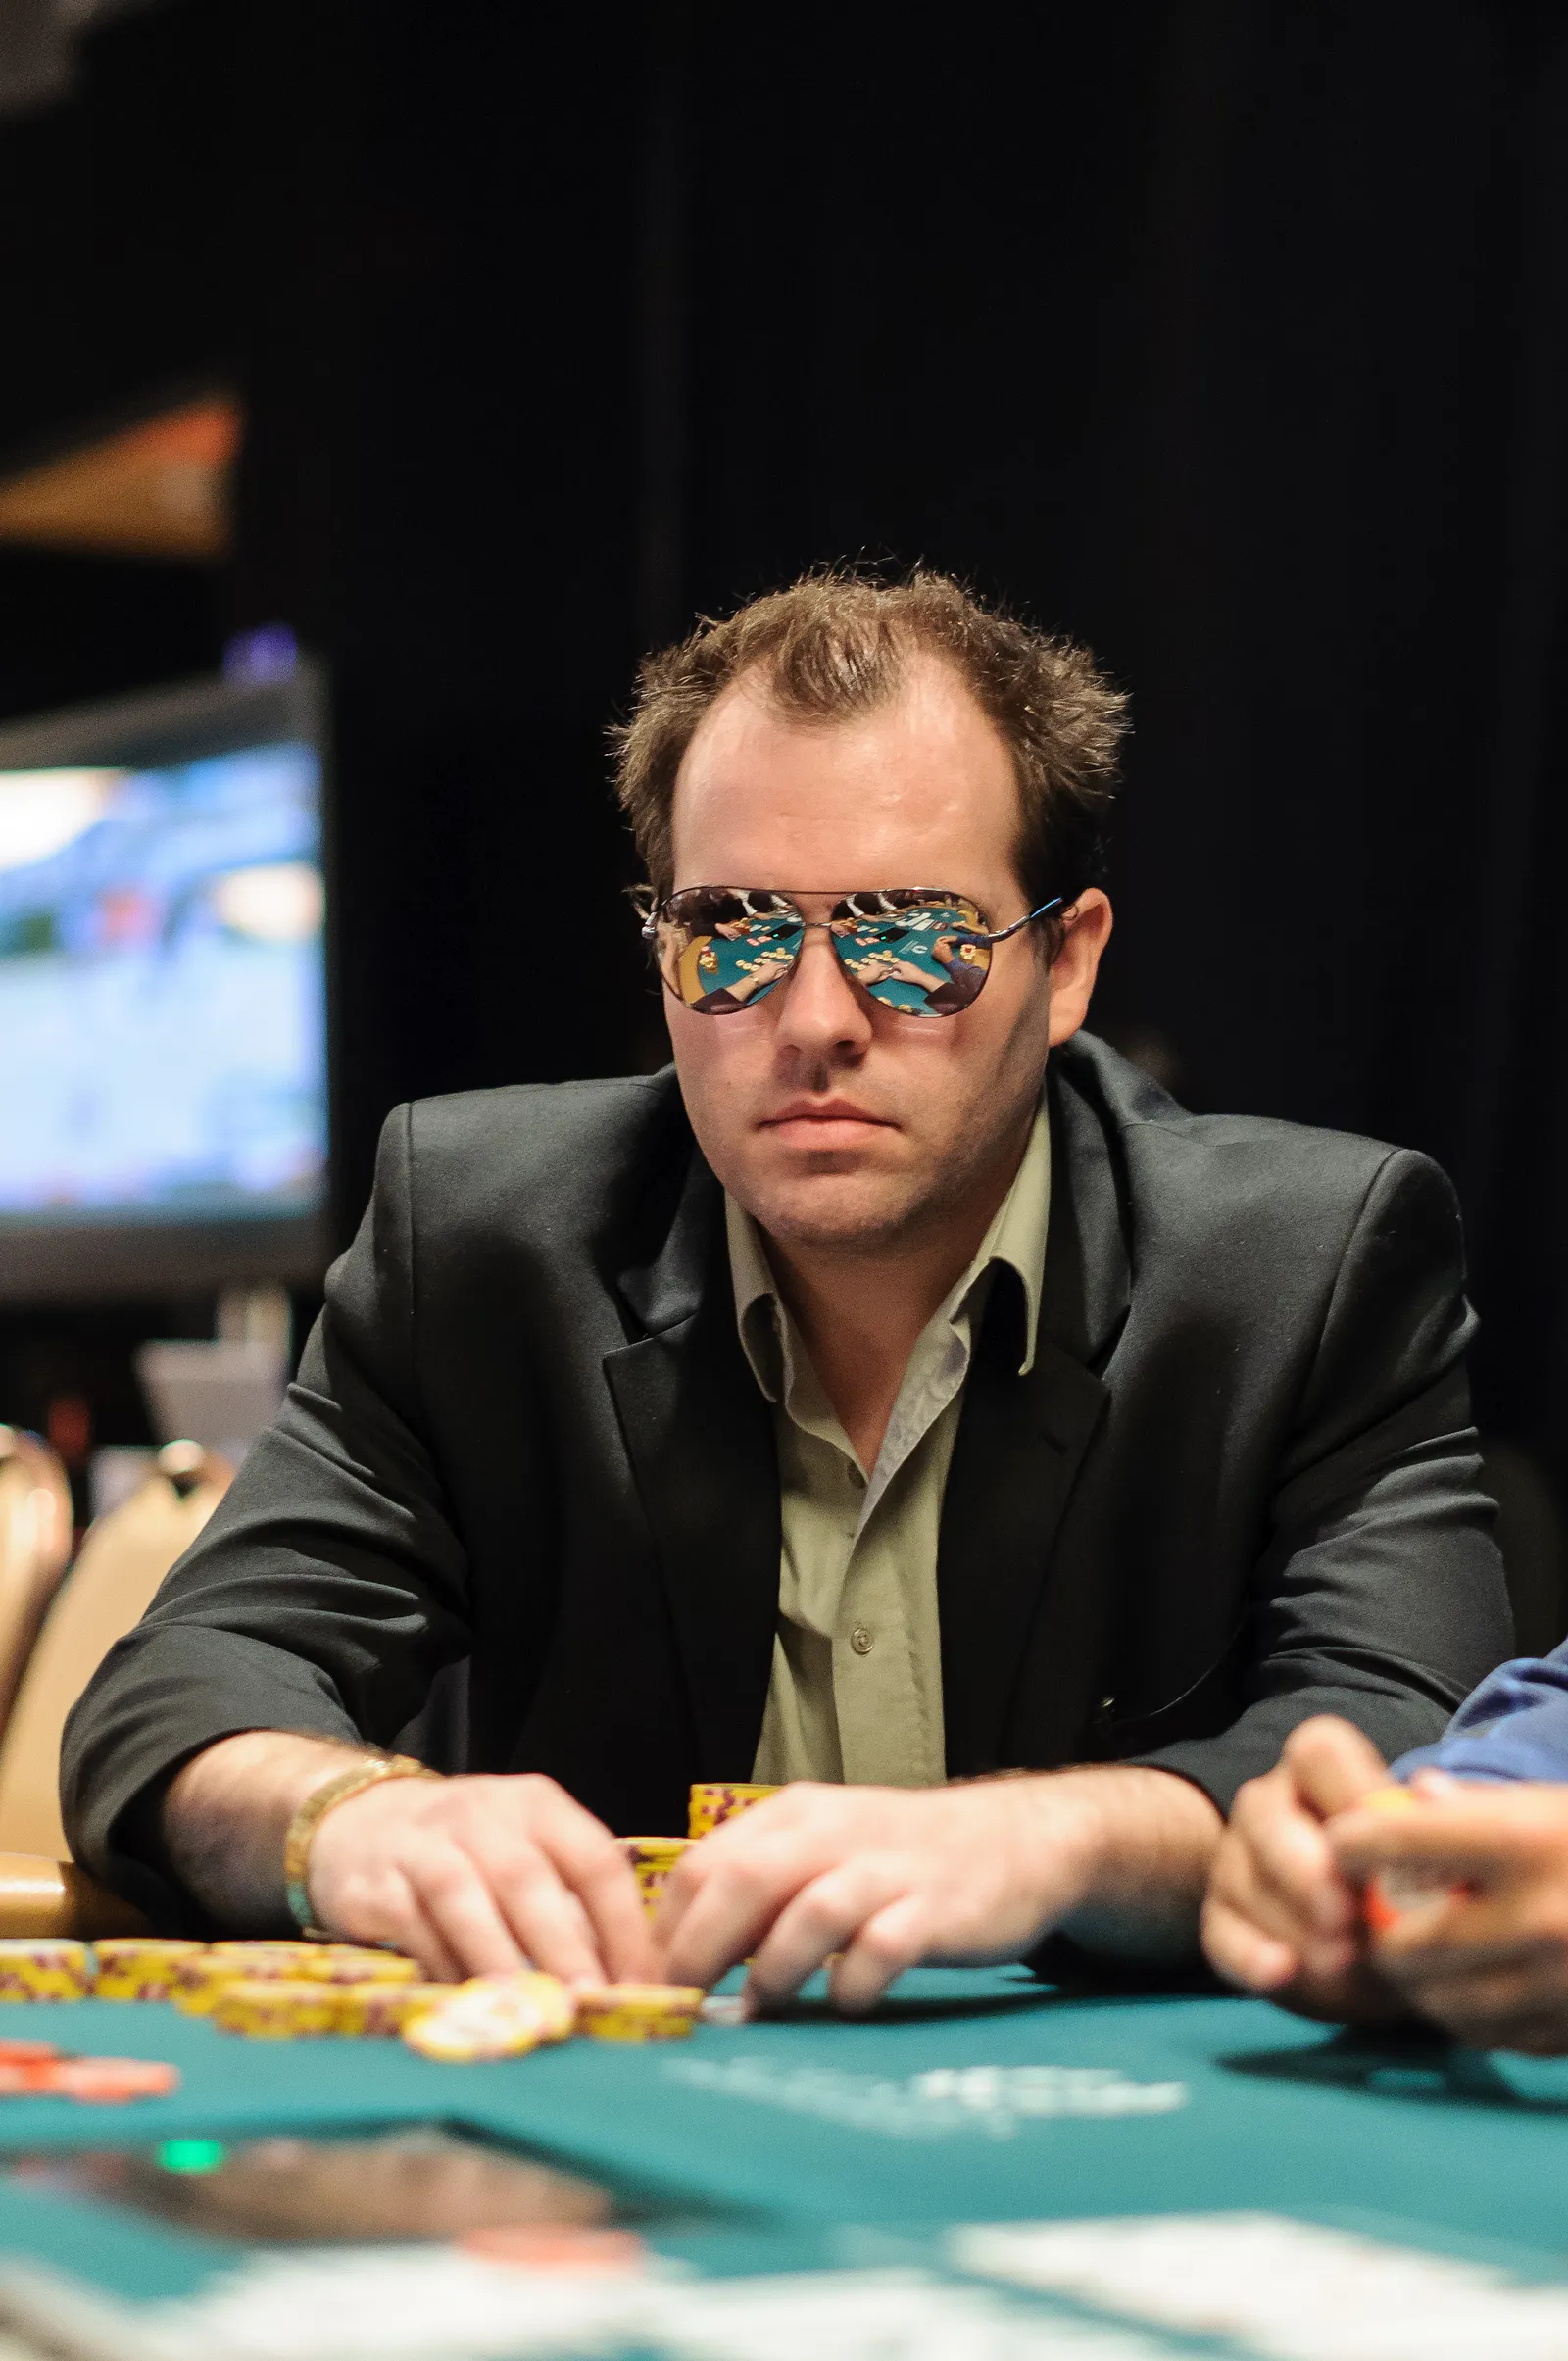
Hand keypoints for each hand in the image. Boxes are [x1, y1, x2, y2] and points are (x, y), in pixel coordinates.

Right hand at [307, 1770, 657, 1985]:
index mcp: (535, 1805)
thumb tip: (626, 1979)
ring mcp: (424, 1845)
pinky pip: (413, 1926)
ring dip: (501, 1958)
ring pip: (467, 1899)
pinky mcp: (376, 1883)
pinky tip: (466, 1998)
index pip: (592, 1859)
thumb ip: (568, 1899)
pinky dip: (442, 1964)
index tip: (641, 1983)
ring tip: (530, 2007)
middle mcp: (481, 1814)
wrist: (358, 1821)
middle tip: (589, 2001)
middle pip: (529, 1880)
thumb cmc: (464, 1848)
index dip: (621, 1924)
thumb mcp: (521, 1847)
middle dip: (564, 1946)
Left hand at [652, 1776, 1103, 2014]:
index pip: (703, 1864)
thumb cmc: (900, 1859)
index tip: (648, 1987)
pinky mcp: (937, 1907)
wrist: (1017, 1838)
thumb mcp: (823, 1852)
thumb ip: (761, 1895)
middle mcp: (833, 1833)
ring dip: (772, 1969)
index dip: (665, 1930)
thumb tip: (684, 1963)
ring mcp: (887, 1869)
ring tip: (759, 2010)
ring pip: (810, 1909)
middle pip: (743, 1879)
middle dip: (700, 1949)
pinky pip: (885, 1946)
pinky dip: (855, 1981)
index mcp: (793, 1816)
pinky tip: (847, 2003)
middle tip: (680, 2007)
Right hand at [1201, 1716, 1404, 2021]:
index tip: (1384, 1848)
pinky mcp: (1221, 1918)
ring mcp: (1238, 1861)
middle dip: (1303, 1867)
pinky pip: (1221, 1932)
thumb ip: (1428, 1826)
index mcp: (1325, 1774)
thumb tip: (1429, 1789)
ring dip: (1291, 1922)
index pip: (1319, 1752)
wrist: (1388, 1961)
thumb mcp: (1429, 1863)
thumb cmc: (1410, 1892)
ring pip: (1244, 1878)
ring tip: (1340, 1961)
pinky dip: (1250, 1955)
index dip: (1348, 1793)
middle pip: (1266, 1813)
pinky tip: (1281, 1970)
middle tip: (1344, 1916)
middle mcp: (1271, 1805)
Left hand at [1330, 1781, 1567, 2053]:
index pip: (1399, 1841)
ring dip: (1420, 1983)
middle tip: (1377, 1917)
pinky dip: (1470, 2015)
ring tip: (1422, 1956)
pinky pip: (1492, 2036)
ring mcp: (1557, 1986)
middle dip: (1380, 1932)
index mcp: (1525, 1843)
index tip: (1342, 1842)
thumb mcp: (1557, 1806)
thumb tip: (1417, 1800)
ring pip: (1441, 2003)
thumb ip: (1481, 1808)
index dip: (1355, 1841)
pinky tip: (1478, 1987)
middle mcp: (1537, 1918)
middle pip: (1405, 1945)